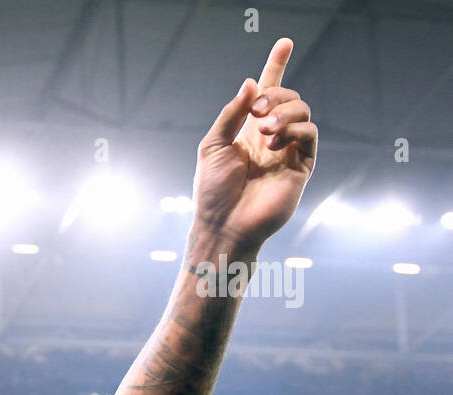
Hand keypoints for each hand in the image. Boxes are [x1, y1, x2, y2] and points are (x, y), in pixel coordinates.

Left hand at [192, 38, 316, 250]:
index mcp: (248, 131)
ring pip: (302, 111)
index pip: (267, 93)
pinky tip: (274, 143)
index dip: (276, 67)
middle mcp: (270, 138)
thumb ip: (231, 114)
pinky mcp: (301, 167)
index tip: (284, 42)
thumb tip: (252, 82)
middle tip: (257, 110)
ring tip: (263, 128)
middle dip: (276, 94)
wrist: (223, 225)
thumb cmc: (212, 191)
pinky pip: (309, 134)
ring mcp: (288, 152)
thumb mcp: (212, 145)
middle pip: (289, 97)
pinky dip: (294, 129)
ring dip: (284, 111)